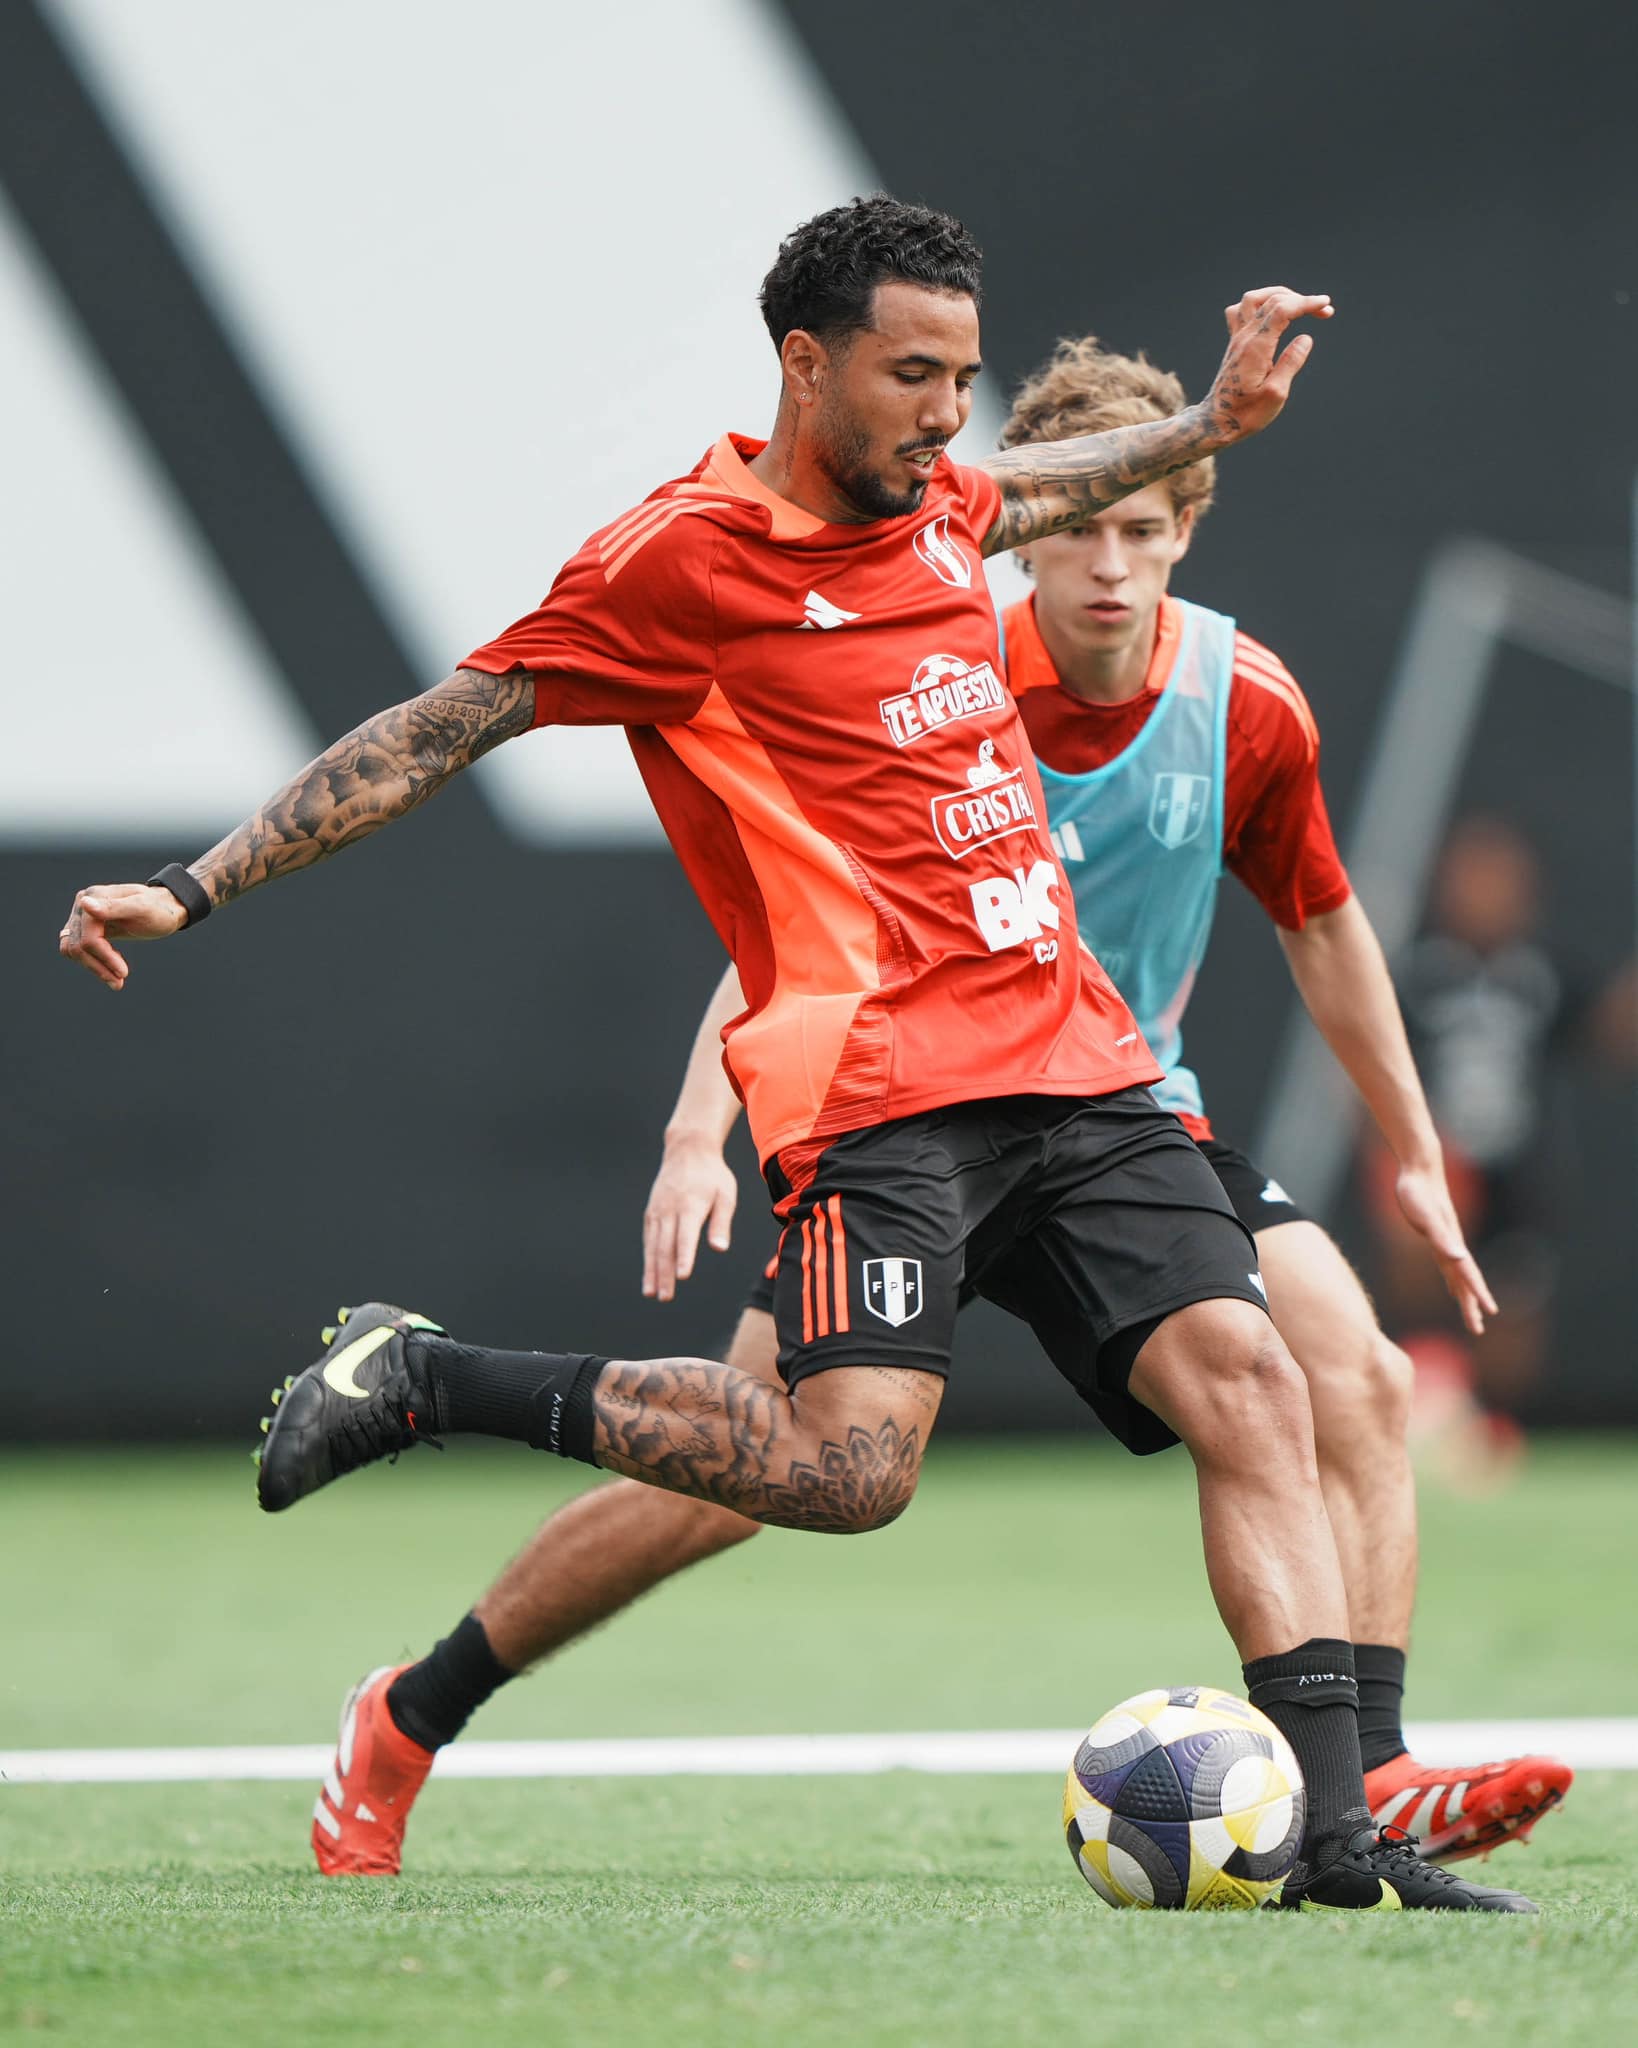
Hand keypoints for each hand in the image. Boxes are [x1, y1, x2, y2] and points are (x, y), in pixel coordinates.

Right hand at [58, 882, 188, 989]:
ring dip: (93, 967)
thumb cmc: (157, 908)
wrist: (164, 910)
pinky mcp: (84, 928)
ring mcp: (81, 916)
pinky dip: (90, 962)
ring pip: (72, 949)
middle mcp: (83, 904)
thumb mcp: (142, 908)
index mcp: (95, 896)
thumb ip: (113, 906)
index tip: (124, 973)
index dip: (105, 957)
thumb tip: (84, 903)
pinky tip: (110, 968)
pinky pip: (76, 949)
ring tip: (116, 981)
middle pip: (78, 945)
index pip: (89, 936)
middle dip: (99, 966)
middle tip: (119, 983)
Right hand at [641, 1130, 737, 1301]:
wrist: (687, 1150)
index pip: (686, 1235)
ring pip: (653, 1245)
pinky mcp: (651, 1212)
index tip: (682, 1276)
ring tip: (651, 1293)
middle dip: (664, 1273)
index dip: (684, 1256)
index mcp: (691, 1205)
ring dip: (652, 1270)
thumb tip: (719, 1249)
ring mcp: (657, 1211)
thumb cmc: (712, 1175)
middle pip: (666, 1245)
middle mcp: (670, 1209)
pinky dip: (648, 1258)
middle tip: (665, 1296)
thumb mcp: (726, 1194)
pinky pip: (648, 1238)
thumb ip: (721, 1222)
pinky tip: (649, 1275)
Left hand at [1204, 286, 1332, 444]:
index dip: (1306, 303)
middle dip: (1301, 299)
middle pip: (1272, 300)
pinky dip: (1260, 304)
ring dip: (1279, 294)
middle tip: (1323, 311)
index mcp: (1255, 349)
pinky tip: (1272, 313)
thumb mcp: (1275, 394)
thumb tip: (1306, 338)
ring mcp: (1236, 339)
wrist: (1217, 422)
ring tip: (1299, 304)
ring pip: (1253, 299)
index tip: (1326, 306)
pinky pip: (1241, 311)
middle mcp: (1244, 338)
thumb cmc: (1246, 414)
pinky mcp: (1234, 343)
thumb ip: (1290, 364)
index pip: (1282, 310)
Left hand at [1394, 1162, 1497, 1334]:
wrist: (1419, 1170)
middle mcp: (1453, 1246)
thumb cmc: (1417, 1193)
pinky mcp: (1436, 1237)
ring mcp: (1446, 1242)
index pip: (1468, 1276)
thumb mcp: (1426, 1217)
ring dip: (1465, 1295)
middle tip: (1477, 1329)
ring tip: (1472, 1314)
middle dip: (1472, 1305)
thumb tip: (1459, 1257)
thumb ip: (1442, 1238)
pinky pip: (1448, 1266)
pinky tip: (1452, 1287)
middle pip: (1466, 1281)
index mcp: (1452, 1245)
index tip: (1489, 1314)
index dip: (1477, 1295)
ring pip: (1459, 1276)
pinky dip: (1453, 1280)